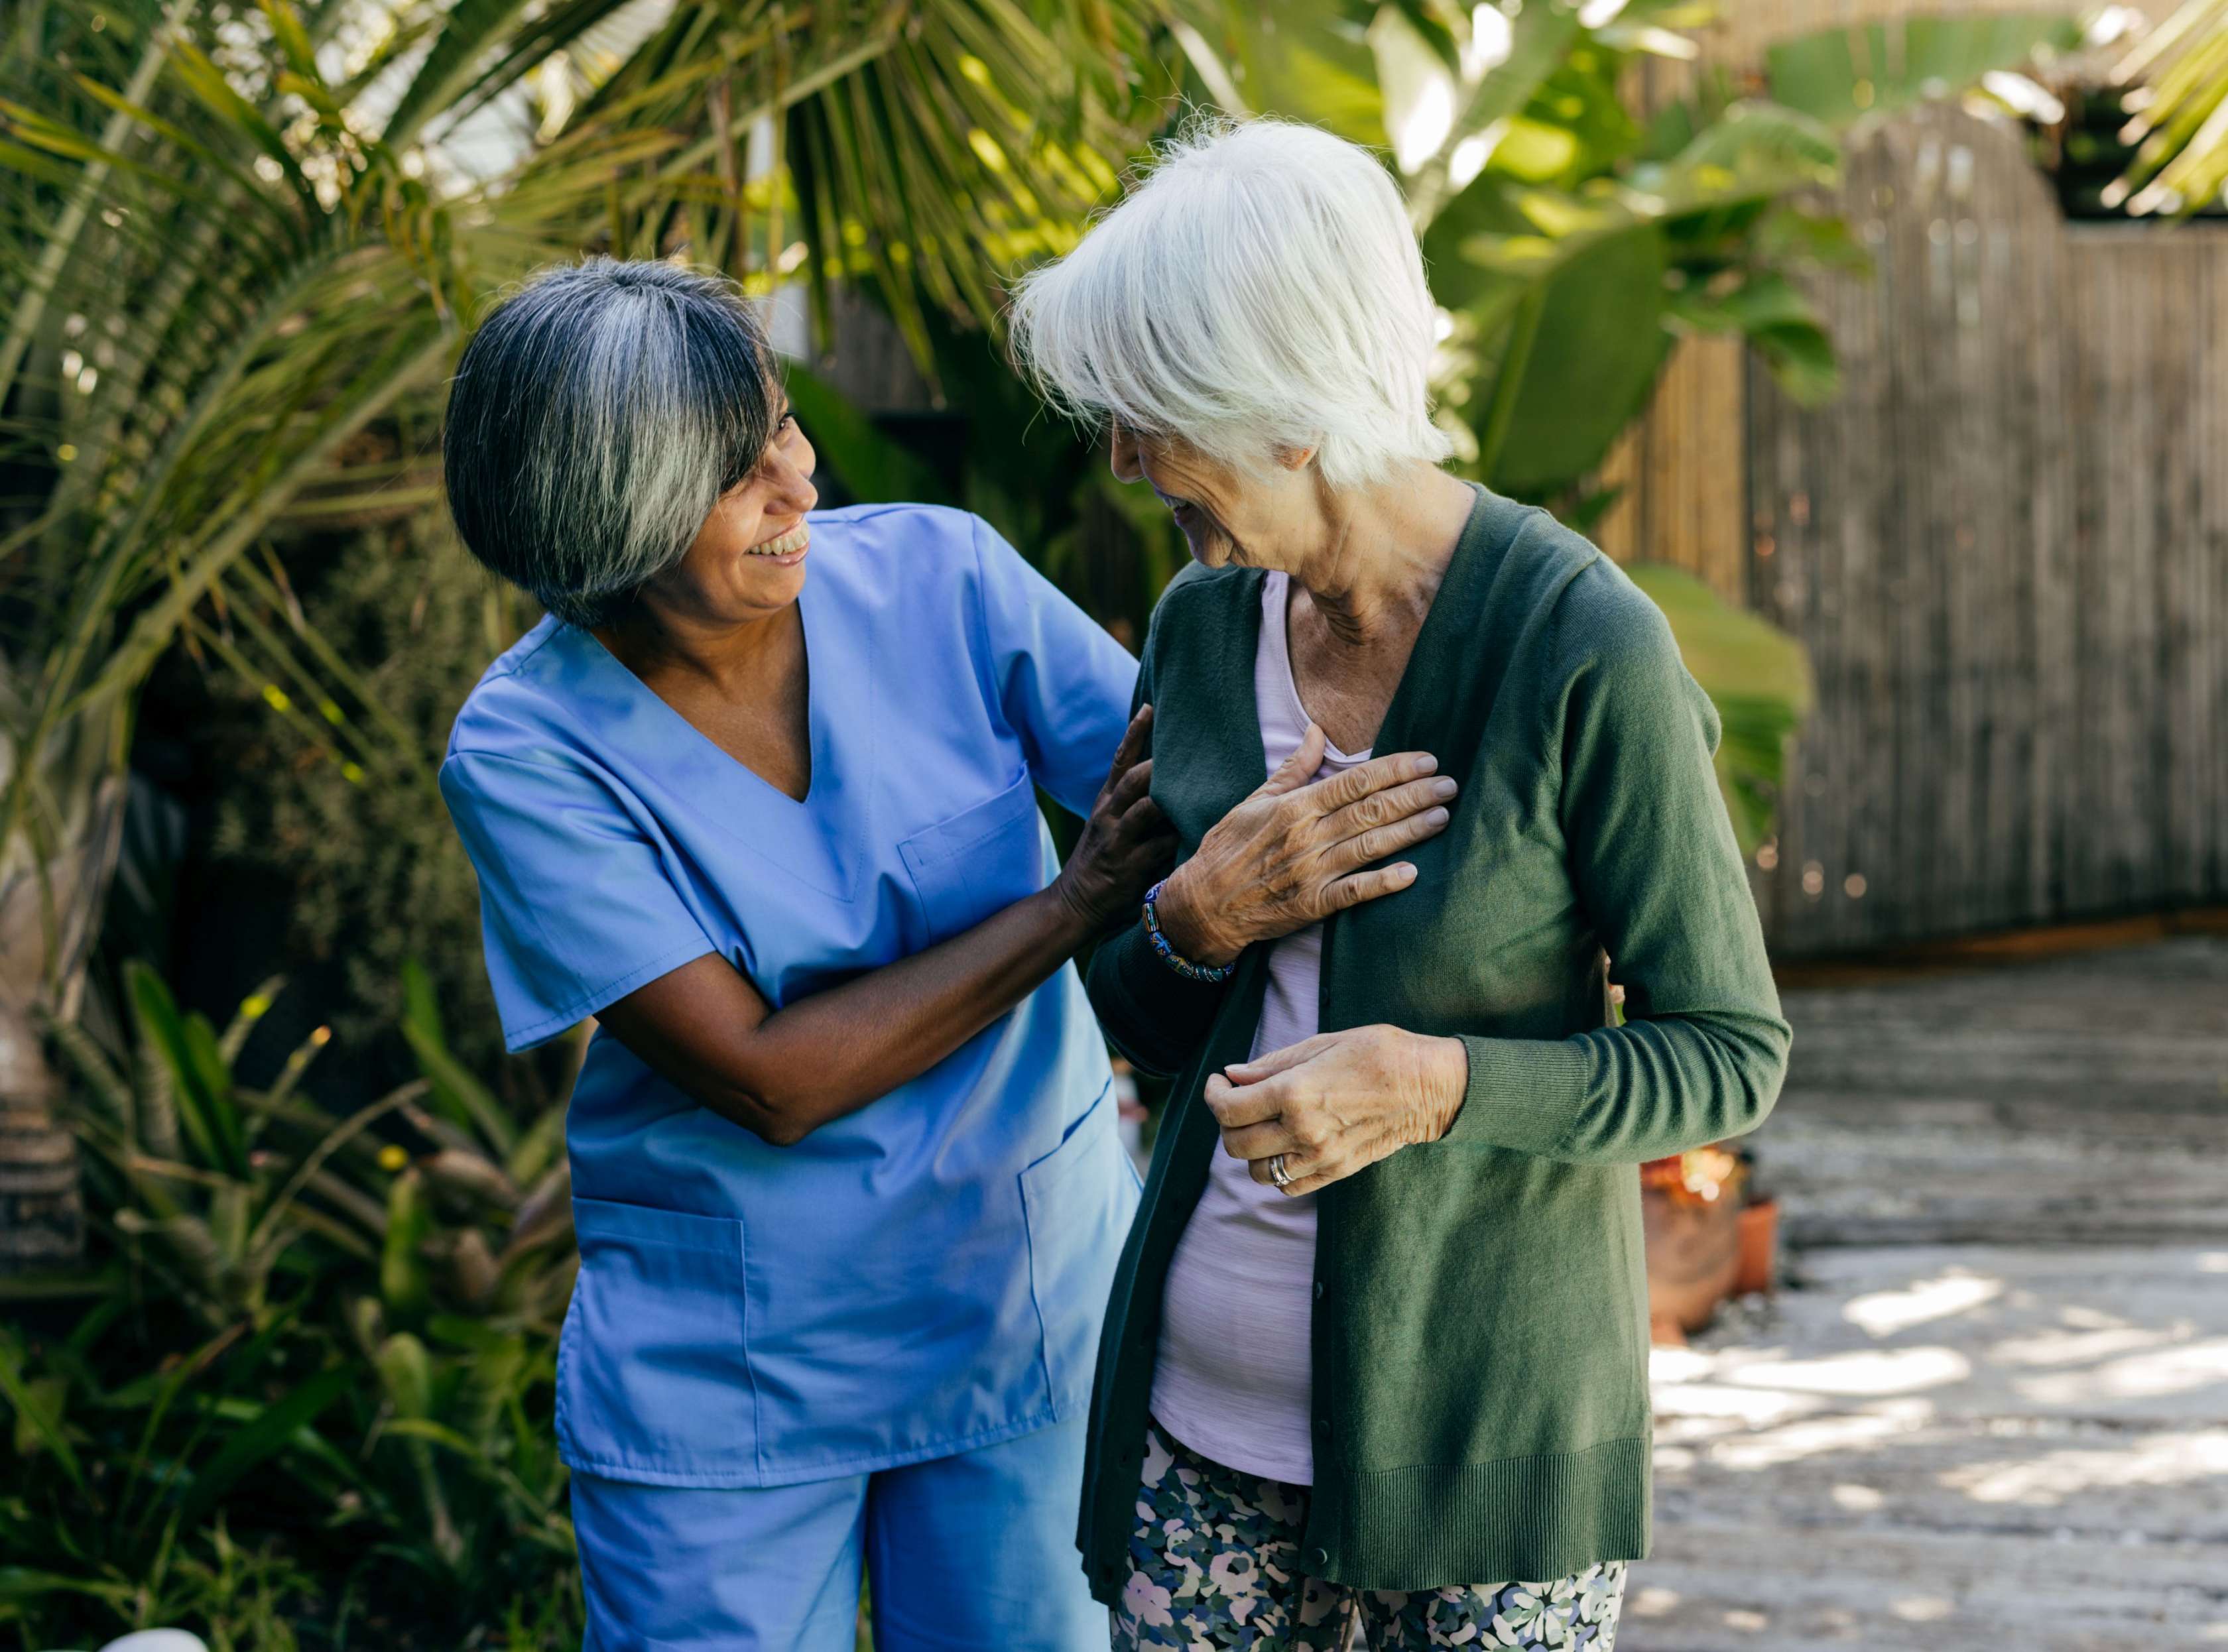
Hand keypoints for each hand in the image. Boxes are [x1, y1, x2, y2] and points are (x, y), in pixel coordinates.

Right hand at [1053, 704, 1176, 933]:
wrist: (1075, 903)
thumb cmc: (1103, 861)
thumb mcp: (1109, 826)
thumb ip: (1134, 805)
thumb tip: (1172, 781)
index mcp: (1104, 803)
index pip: (1118, 760)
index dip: (1134, 733)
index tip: (1150, 706)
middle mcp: (1108, 817)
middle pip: (1131, 778)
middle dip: (1158, 762)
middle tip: (1187, 746)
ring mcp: (1117, 841)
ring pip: (1145, 808)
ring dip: (1170, 796)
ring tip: (1197, 785)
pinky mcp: (1129, 867)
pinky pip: (1160, 847)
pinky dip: (1180, 838)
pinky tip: (1201, 831)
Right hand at [1154, 730, 1455, 966]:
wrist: (1204, 904)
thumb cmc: (1229, 848)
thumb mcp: (1254, 800)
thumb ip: (1294, 769)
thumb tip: (1319, 731)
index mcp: (1294, 807)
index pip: (1355, 781)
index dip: (1395, 769)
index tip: (1426, 761)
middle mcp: (1306, 836)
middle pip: (1371, 810)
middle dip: (1414, 795)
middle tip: (1448, 785)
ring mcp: (1311, 872)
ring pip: (1370, 846)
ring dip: (1410, 831)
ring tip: (1442, 817)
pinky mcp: (1313, 905)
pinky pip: (1355, 893)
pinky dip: (1384, 883)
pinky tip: (1412, 873)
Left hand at [1204, 1025, 1468, 1195]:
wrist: (1429, 1086)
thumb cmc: (1379, 1053)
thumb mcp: (1322, 1043)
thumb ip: (1272, 1064)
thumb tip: (1234, 1075)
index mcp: (1296, 1093)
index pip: (1229, 1109)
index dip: (1213, 1095)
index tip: (1219, 1083)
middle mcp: (1303, 1130)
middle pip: (1235, 1144)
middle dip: (1225, 1122)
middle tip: (1236, 1101)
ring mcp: (1320, 1156)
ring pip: (1257, 1172)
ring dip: (1249, 1150)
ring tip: (1260, 1125)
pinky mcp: (1336, 1171)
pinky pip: (1288, 1186)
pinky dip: (1275, 1171)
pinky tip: (1283, 1146)